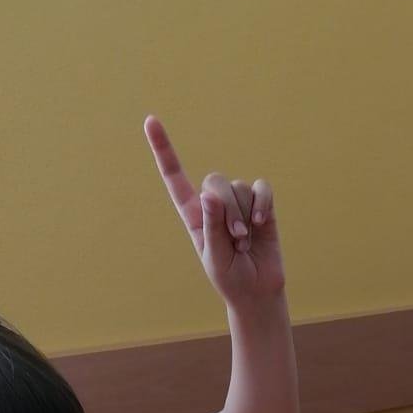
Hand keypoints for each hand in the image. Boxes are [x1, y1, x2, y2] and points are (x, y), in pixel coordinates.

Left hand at [145, 116, 284, 308]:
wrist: (258, 292)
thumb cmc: (230, 277)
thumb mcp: (215, 258)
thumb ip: (212, 226)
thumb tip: (209, 193)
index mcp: (194, 214)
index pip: (174, 177)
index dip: (163, 149)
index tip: (150, 121)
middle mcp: (214, 204)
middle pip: (215, 181)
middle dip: (227, 210)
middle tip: (236, 240)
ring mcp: (239, 203)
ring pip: (240, 188)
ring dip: (245, 217)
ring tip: (246, 243)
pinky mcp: (262, 206)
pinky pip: (261, 188)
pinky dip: (262, 203)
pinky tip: (261, 223)